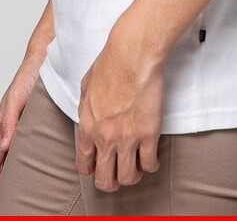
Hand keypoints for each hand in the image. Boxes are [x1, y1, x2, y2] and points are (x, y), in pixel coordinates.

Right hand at [0, 59, 40, 204]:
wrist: (46, 61)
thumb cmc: (28, 77)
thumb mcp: (15, 99)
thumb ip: (8, 121)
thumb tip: (3, 146)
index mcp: (2, 127)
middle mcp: (13, 130)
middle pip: (5, 164)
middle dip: (4, 184)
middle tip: (11, 202)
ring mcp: (26, 129)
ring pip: (19, 158)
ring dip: (20, 175)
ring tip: (28, 193)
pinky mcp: (40, 126)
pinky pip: (33, 149)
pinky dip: (34, 162)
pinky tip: (45, 171)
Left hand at [75, 31, 164, 192]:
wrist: (131, 54)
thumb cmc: (110, 63)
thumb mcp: (85, 86)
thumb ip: (85, 108)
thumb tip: (87, 117)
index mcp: (88, 127)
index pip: (84, 165)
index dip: (92, 170)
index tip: (99, 168)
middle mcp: (105, 138)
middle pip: (105, 179)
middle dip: (111, 182)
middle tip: (118, 175)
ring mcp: (127, 138)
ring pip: (128, 177)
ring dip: (132, 176)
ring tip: (136, 167)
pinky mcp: (148, 134)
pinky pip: (149, 163)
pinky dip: (151, 165)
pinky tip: (152, 159)